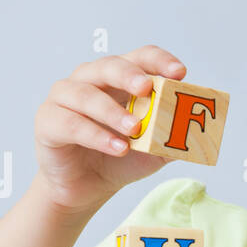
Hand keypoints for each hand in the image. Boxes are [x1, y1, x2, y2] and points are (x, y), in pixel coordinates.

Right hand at [32, 45, 187, 217]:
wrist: (86, 188)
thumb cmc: (119, 159)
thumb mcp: (154, 150)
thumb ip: (173, 139)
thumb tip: (198, 133)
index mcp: (119, 79)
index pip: (140, 58)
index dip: (159, 61)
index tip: (180, 73)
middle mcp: (89, 80)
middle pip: (109, 66)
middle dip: (129, 75)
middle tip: (147, 88)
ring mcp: (64, 98)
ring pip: (86, 95)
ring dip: (112, 112)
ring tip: (134, 129)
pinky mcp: (48, 121)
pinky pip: (72, 124)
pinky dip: (96, 136)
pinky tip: (117, 148)